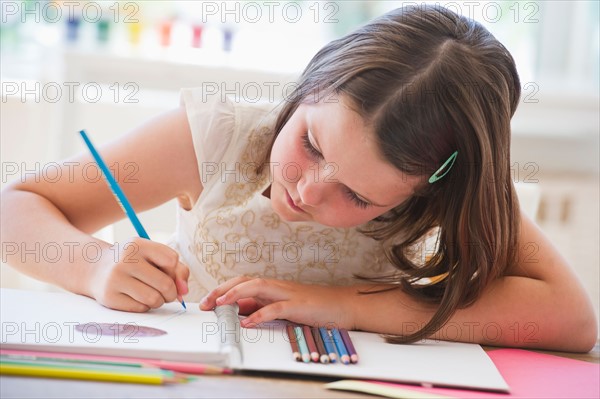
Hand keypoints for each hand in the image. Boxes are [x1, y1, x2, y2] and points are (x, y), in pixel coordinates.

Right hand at [89, 237, 188, 311]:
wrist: (96, 269)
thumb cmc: (134, 263)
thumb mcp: (152, 256)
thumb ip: (176, 269)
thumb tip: (184, 291)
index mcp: (137, 245)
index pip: (172, 260)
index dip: (175, 270)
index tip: (167, 272)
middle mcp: (125, 260)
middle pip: (165, 283)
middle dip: (171, 292)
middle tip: (167, 292)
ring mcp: (115, 279)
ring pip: (154, 299)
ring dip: (159, 301)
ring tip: (153, 295)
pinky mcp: (109, 297)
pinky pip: (141, 308)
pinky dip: (145, 306)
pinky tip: (138, 298)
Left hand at [199, 276, 355, 328]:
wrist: (342, 305)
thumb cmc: (313, 307)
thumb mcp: (283, 308)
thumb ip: (263, 308)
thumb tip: (239, 313)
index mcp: (272, 287)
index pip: (242, 282)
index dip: (222, 289)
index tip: (206, 302)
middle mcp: (277, 286)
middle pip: (245, 280)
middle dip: (222, 290)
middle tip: (205, 303)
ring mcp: (287, 294)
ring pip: (258, 287)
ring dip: (237, 294)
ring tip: (221, 304)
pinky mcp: (298, 305)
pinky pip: (276, 308)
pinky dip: (260, 314)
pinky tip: (248, 321)